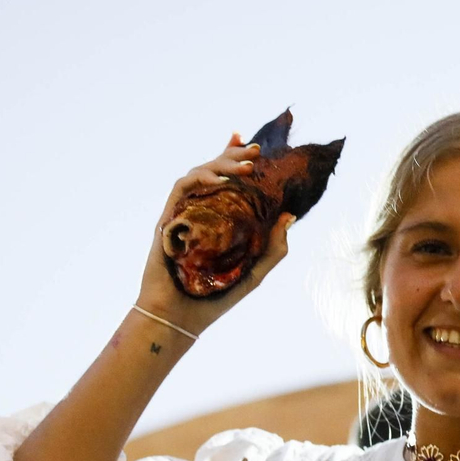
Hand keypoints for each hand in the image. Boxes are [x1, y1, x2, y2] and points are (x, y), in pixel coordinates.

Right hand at [134, 133, 294, 338]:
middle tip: (255, 152)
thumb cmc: (216, 297)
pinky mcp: (169, 219)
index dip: (234, 157)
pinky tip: (216, 178)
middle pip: (214, 170)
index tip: (251, 144)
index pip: (226, 180)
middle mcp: (200, 211)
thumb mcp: (254, 271)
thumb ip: (273, 248)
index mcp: (218, 218)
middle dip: (233, 155)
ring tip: (246, 167)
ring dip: (221, 163)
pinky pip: (182, 188)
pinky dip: (199, 177)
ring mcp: (184, 213)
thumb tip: (291, 216)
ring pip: (198, 173)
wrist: (180, 317)